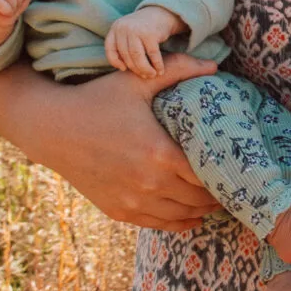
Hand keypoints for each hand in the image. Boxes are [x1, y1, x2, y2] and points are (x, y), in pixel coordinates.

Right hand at [0, 53, 220, 228]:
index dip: (228, 173)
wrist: (51, 129)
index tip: (239, 166)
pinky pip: (161, 224)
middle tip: (233, 181)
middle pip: (201, 199)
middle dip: (220, 192)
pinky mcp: (120, 212)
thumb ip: (177, 70)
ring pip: (184, 215)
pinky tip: (191, 213)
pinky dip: (180, 220)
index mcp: (159, 153)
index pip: (209, 174)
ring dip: (203, 208)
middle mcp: (149, 184)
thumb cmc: (96, 100)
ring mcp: (133, 202)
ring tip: (216, 197)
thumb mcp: (135, 82)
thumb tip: (214, 66)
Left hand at [105, 4, 184, 77]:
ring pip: (137, 57)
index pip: (110, 49)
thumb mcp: (127, 32)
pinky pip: (152, 54)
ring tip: (151, 75)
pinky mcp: (151, 34)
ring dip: (145, 69)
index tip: (124, 68)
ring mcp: (137, 30)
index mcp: (116, 28)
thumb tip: (123, 68)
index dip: (115, 62)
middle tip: (144, 75)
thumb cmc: (143, 28)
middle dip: (136, 69)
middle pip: (126, 55)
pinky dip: (157, 65)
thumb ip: (122, 45)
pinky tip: (160, 70)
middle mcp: (124, 28)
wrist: (161, 12)